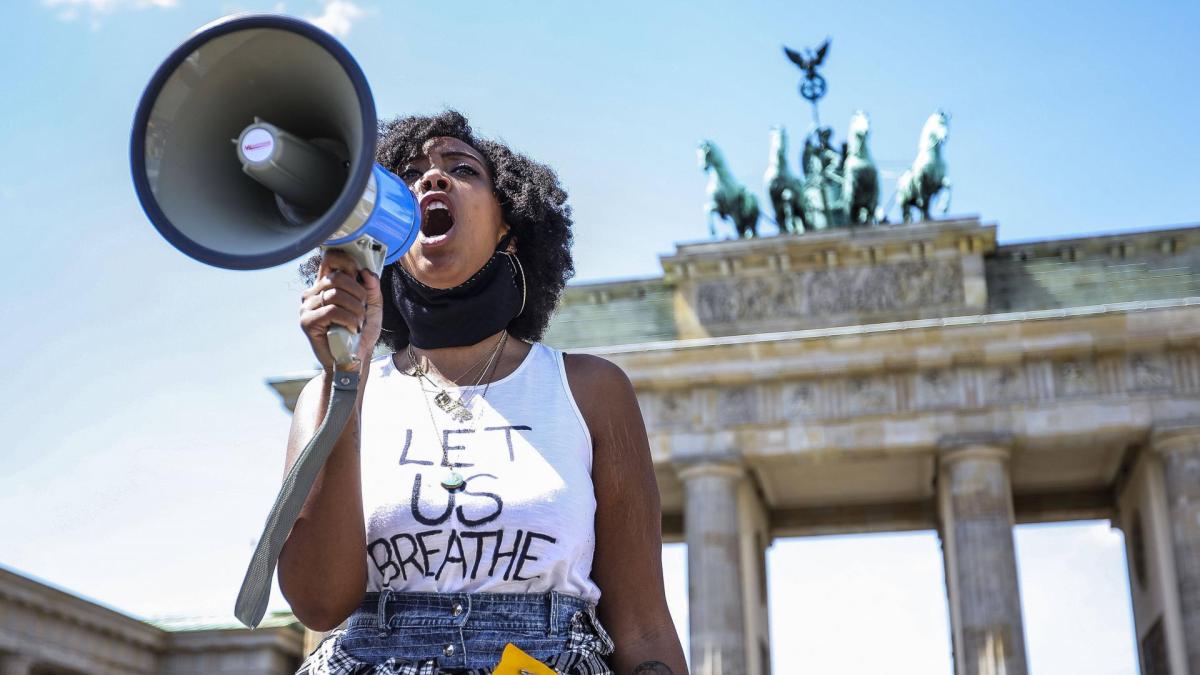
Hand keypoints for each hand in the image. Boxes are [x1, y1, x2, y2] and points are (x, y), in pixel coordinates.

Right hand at [299, 249, 382, 370]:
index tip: (360, 276)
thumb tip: (366, 272)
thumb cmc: (360, 332)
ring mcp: (307, 306)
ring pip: (336, 294)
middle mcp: (313, 292)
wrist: (353, 359)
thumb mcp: (372, 306)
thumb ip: (372, 288)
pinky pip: (331, 310)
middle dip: (359, 293)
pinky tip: (352, 329)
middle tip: (363, 310)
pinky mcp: (306, 321)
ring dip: (356, 309)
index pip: (330, 259)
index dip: (347, 262)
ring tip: (358, 322)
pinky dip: (349, 319)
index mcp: (326, 285)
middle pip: (337, 277)